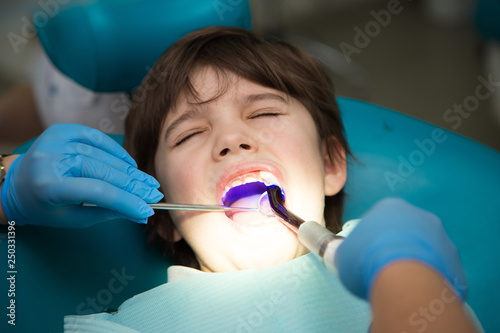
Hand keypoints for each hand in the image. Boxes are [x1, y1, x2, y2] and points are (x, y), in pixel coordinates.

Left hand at [1, 123, 162, 226]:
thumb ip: (107, 213)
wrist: (17, 184)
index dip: (126, 200)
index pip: (97, 192)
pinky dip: (116, 152)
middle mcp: (51, 159)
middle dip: (133, 184)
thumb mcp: (73, 218)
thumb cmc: (45, 207)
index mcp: (48, 186)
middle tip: (154, 193)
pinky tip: (130, 164)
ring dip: (129, 171)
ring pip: (103, 155)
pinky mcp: (61, 130)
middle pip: (103, 171)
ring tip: (146, 183)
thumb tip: (141, 213)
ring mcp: (56, 141)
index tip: (147, 209)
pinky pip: (97, 138)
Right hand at [335, 198, 466, 300]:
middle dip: (394, 247)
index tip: (364, 254)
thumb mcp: (342, 254)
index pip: (378, 220)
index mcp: (390, 207)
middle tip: (381, 268)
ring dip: (413, 263)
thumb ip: (344, 251)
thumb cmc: (368, 260)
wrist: (404, 279)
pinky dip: (428, 280)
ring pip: (424, 251)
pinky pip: (439, 272)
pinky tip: (415, 290)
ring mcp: (441, 239)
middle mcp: (419, 217)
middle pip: (404, 232)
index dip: (369, 238)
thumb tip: (339, 254)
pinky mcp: (454, 263)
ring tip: (399, 282)